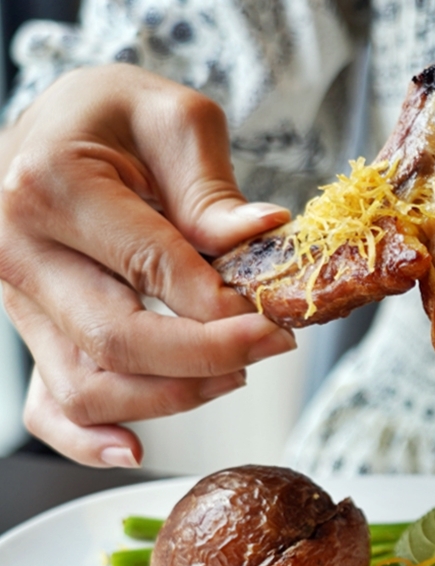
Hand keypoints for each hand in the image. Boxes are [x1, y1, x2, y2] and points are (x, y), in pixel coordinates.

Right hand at [0, 64, 295, 466]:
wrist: (52, 125)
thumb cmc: (112, 116)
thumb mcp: (175, 120)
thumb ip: (214, 188)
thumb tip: (268, 232)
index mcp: (50, 186)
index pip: (150, 270)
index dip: (223, 306)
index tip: (277, 314)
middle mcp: (17, 249)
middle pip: (117, 341)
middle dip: (211, 356)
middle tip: (275, 343)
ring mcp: (16, 300)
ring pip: (88, 385)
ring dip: (173, 396)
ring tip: (236, 371)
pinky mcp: (30, 331)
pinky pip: (48, 406)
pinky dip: (88, 439)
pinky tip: (136, 448)